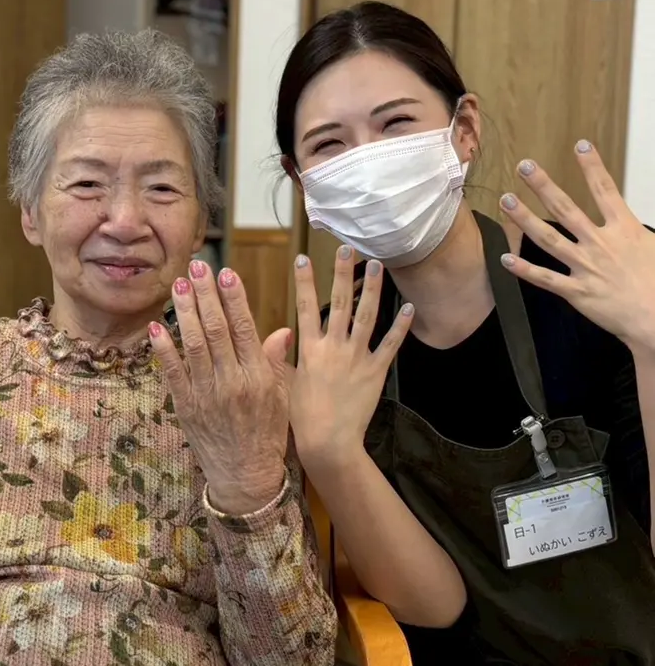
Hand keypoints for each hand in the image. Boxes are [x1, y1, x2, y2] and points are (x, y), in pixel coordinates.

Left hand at [148, 260, 291, 515]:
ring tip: (178, 285)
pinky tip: (157, 326)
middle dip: (205, 295)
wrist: (246, 477)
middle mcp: (232, 382)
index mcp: (258, 377)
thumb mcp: (282, 397)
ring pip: (193, 345)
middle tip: (196, 267)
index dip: (233, 298)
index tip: (225, 273)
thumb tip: (282, 330)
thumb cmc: (267, 434)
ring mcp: (207, 394)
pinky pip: (172, 373)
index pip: (245, 328)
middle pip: (216, 330)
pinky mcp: (186, 407)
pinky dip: (163, 349)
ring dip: (184, 312)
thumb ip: (276, 362)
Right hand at [289, 245, 413, 468]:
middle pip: (338, 303)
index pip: (304, 307)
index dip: (303, 281)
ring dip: (372, 289)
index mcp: (309, 349)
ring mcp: (357, 358)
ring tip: (377, 266)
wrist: (329, 442)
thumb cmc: (302, 416)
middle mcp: (334, 348)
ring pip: (366, 316)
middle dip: (342, 274)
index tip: (303, 257)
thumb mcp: (284, 383)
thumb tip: (283, 331)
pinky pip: (391, 344)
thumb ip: (282, 355)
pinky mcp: (377, 371)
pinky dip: (401, 326)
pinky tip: (408, 307)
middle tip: (346, 249)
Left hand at [499, 140, 654, 351]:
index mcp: (624, 230)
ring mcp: (585, 267)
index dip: (593, 166)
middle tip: (524, 166)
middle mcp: (601, 243)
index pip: (606, 190)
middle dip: (543, 185)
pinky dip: (524, 269)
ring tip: (506, 200)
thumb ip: (637, 230)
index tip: (580, 144)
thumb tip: (630, 218)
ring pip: (548, 239)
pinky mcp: (577, 292)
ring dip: (524, 219)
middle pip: (566, 208)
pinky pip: (545, 278)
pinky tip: (505, 258)